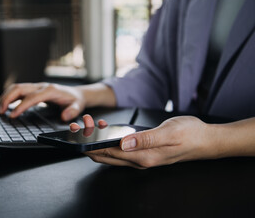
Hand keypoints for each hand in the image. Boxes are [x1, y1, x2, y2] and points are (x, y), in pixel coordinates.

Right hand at [0, 83, 85, 120]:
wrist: (76, 93)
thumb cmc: (75, 100)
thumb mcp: (78, 107)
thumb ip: (72, 111)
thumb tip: (64, 116)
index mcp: (50, 90)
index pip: (32, 97)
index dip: (21, 106)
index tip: (13, 115)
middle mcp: (41, 86)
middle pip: (19, 88)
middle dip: (7, 99)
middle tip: (0, 111)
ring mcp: (36, 86)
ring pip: (16, 87)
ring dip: (5, 96)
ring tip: (0, 109)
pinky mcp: (33, 89)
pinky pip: (18, 90)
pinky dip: (9, 96)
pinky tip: (5, 105)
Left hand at [76, 115, 213, 168]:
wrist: (205, 140)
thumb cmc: (190, 134)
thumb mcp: (168, 132)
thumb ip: (145, 139)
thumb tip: (123, 143)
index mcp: (142, 157)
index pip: (107, 153)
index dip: (90, 144)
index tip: (79, 132)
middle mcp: (138, 161)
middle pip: (104, 155)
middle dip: (88, 142)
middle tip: (79, 126)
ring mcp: (140, 158)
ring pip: (110, 153)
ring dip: (97, 140)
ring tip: (91, 124)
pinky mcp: (142, 153)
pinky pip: (120, 149)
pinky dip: (109, 140)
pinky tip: (108, 129)